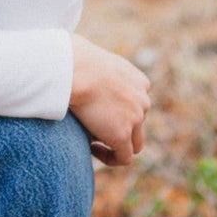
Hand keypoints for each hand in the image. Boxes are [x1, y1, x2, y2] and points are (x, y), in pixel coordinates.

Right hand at [69, 34, 150, 166]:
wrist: (74, 69)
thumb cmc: (73, 60)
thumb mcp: (94, 61)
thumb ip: (97, 70)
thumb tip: (79, 68)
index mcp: (138, 81)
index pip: (136, 102)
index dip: (120, 111)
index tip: (98, 111)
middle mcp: (142, 99)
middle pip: (137, 122)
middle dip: (120, 127)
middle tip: (96, 128)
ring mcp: (136, 117)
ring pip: (134, 142)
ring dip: (117, 145)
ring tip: (94, 143)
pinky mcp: (122, 134)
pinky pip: (124, 157)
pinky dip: (110, 157)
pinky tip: (91, 149)